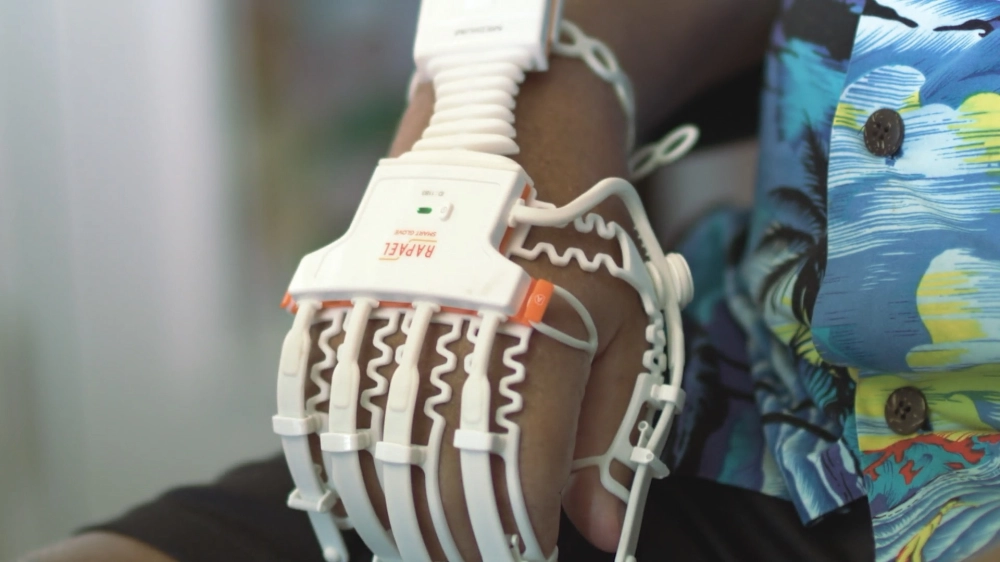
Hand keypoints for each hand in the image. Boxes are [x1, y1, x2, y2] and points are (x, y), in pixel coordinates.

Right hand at [307, 60, 646, 558]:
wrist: (512, 129)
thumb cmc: (582, 236)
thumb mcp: (625, 323)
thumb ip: (613, 431)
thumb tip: (598, 532)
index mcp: (537, 338)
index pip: (516, 484)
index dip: (518, 543)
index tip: (528, 558)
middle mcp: (450, 331)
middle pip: (436, 480)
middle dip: (455, 545)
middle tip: (471, 560)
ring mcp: (384, 311)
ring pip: (369, 452)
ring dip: (390, 516)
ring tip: (415, 543)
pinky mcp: (339, 296)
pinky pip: (316, 399)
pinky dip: (330, 459)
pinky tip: (353, 492)